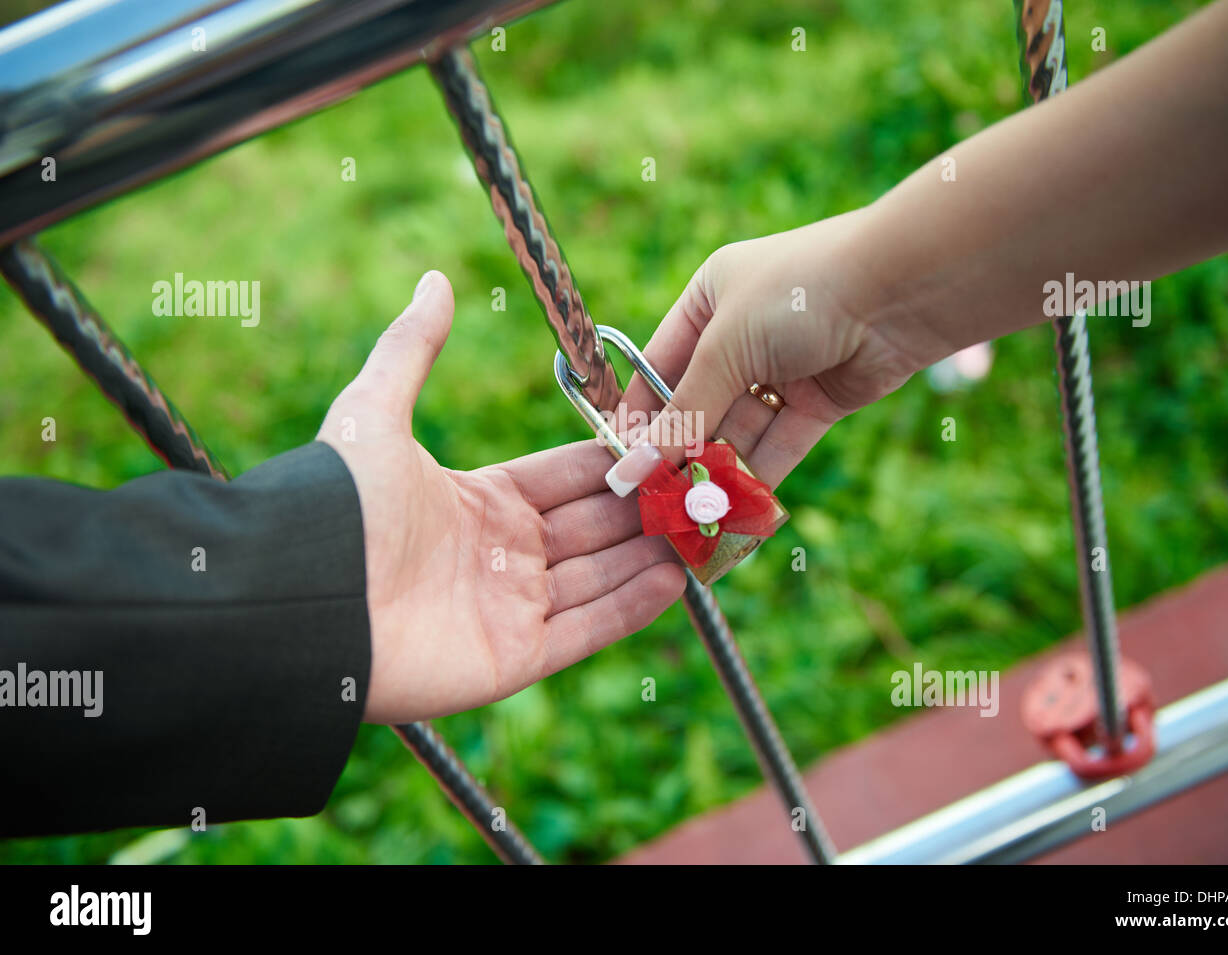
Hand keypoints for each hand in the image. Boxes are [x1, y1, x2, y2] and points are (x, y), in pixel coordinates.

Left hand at [318, 271, 684, 723]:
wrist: (302, 601)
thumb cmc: (339, 507)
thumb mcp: (375, 412)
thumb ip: (412, 348)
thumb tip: (435, 278)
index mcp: (479, 502)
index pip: (566, 478)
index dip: (613, 462)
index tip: (663, 441)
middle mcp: (500, 555)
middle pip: (593, 527)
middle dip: (646, 507)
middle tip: (703, 484)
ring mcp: (509, 608)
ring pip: (600, 576)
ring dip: (653, 554)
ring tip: (707, 529)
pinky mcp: (512, 656)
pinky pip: (586, 629)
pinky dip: (633, 606)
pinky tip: (680, 578)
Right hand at [621, 211, 917, 485]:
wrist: (900, 290)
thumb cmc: (799, 293)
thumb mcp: (727, 349)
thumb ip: (684, 413)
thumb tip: (634, 467)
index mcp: (708, 301)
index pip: (658, 370)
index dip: (640, 421)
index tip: (621, 469)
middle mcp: (740, 336)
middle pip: (699, 408)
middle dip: (679, 456)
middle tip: (655, 505)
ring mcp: (781, 371)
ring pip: (738, 432)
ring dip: (717, 475)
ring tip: (692, 519)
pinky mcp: (818, 402)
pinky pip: (777, 446)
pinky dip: (757, 479)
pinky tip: (734, 512)